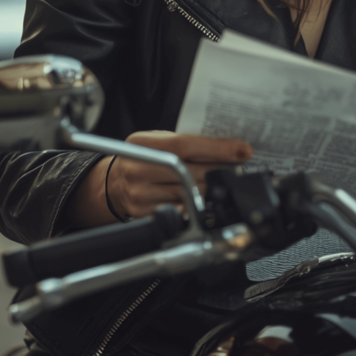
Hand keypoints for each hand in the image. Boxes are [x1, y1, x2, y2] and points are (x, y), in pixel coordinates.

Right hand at [67, 131, 251, 227]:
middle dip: (219, 170)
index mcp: (141, 143)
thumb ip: (184, 143)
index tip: (243, 151)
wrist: (112, 184)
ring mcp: (139, 194)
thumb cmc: (143, 157)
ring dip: (211, 188)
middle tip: (239, 167)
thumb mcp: (158, 141)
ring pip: (189, 193)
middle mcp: (137, 169)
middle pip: (190, 171)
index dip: (217, 148)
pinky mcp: (143, 214)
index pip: (185, 145)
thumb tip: (227, 147)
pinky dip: (197, 204)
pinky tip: (204, 198)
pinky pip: (181, 210)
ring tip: (221, 180)